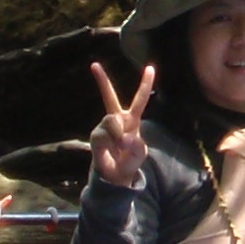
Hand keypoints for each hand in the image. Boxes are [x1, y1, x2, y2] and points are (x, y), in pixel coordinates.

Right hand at [85, 59, 155, 189]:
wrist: (116, 177)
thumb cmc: (129, 162)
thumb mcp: (140, 155)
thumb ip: (137, 147)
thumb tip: (125, 138)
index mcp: (132, 120)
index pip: (140, 100)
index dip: (145, 84)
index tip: (150, 67)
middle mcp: (117, 120)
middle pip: (109, 97)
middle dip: (102, 81)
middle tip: (94, 65)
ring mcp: (104, 127)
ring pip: (110, 120)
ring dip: (117, 135)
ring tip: (119, 148)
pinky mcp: (96, 137)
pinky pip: (102, 135)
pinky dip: (109, 142)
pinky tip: (111, 150)